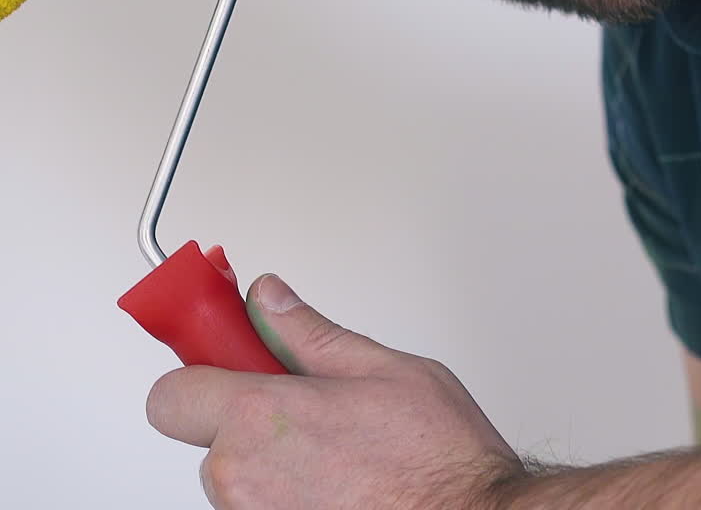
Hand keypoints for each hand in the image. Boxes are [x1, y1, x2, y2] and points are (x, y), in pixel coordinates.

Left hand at [146, 273, 522, 508]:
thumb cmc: (439, 465)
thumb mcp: (384, 369)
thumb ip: (309, 333)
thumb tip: (268, 299)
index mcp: (261, 419)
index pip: (171, 394)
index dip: (199, 371)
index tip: (222, 355)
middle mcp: (243, 480)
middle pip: (209, 438)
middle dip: (248, 419)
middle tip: (305, 408)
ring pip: (239, 481)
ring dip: (272, 466)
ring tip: (337, 456)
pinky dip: (291, 499)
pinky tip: (339, 488)